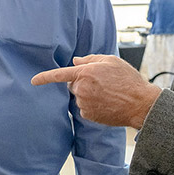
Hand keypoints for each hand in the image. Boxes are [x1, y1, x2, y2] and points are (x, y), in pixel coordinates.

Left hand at [32, 55, 160, 128]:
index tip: (33, 81)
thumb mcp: (111, 61)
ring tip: (108, 93)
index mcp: (85, 73)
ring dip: (88, 94)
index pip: (59, 74)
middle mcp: (81, 89)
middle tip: (102, 83)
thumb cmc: (128, 80)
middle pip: (72, 85)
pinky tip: (107, 103)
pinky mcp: (88, 115)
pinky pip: (84, 107)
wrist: (140, 103)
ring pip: (79, 96)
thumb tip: (75, 62)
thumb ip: (90, 59)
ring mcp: (84, 103)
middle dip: (82, 82)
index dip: (44, 77)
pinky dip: (92, 105)